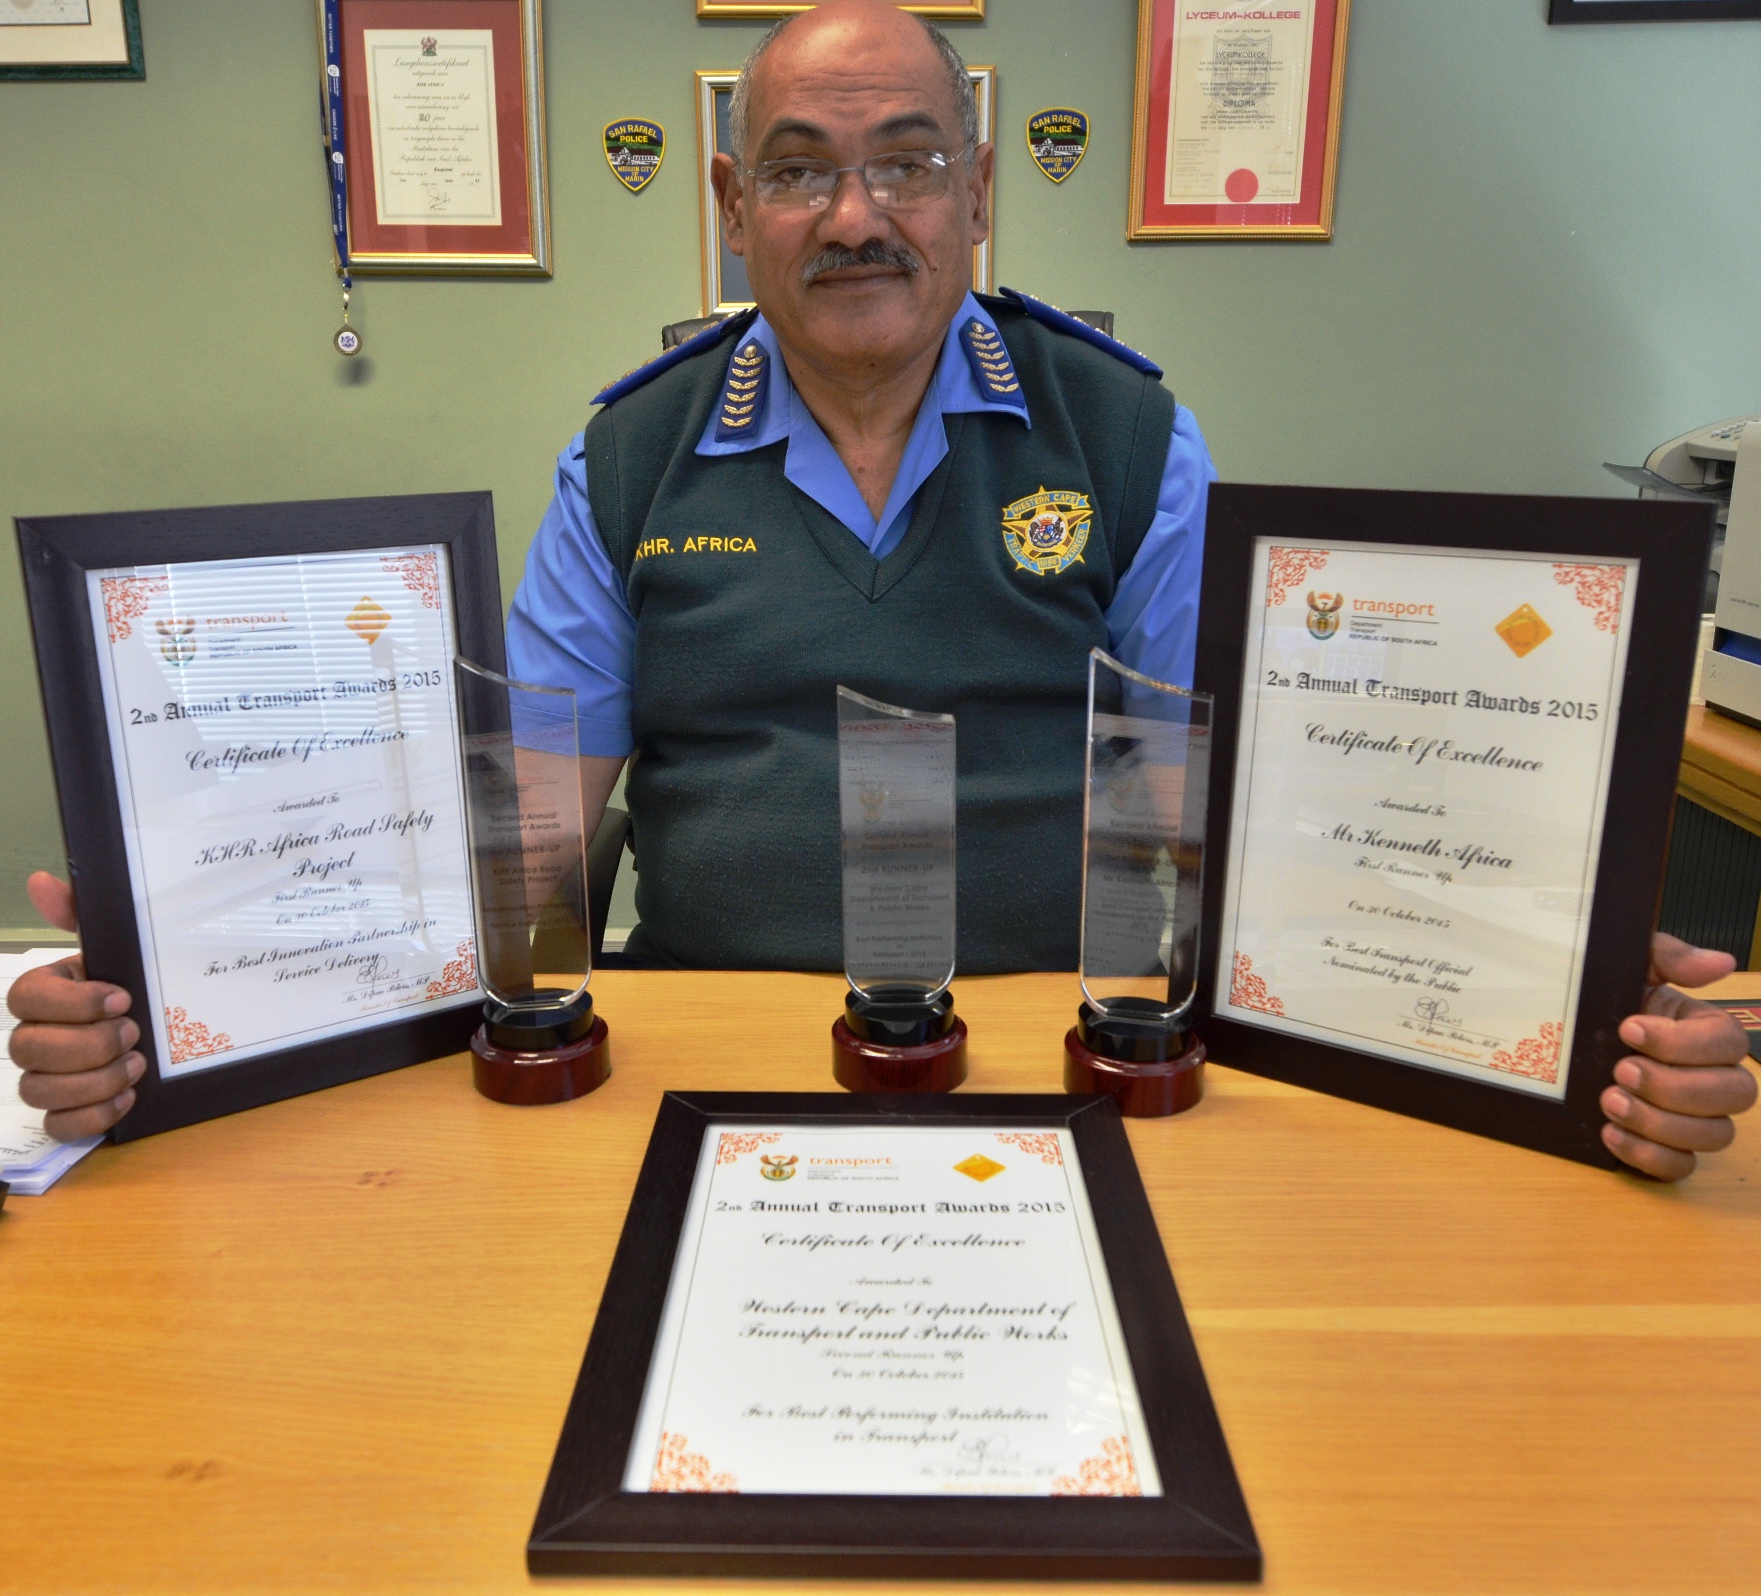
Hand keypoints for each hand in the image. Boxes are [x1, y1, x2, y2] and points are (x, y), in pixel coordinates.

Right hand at [6, 871, 141, 1140]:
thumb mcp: (120, 943)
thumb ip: (81, 912)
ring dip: (95, 1080)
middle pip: (28, 1050)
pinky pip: (58, 1127)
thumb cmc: (139, 983)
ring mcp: (46, 1077)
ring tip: (137, 1063)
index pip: (24, 998)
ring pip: (39, 1090)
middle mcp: (37, 1036)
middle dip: (88, 1044)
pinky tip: (129, 1098)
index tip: (121, 999)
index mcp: (47, 992)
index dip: (71, 1003)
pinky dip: (94, 1116)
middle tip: (135, 1033)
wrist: (174, 1023)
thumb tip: (41, 881)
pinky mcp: (67, 1113)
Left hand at [1601, 932, 1759, 1179]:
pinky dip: (1648, 1155)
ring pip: (1712, 1135)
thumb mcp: (1628, 968)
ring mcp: (1691, 1117)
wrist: (1554, 1038)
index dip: (1682, 1042)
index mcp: (1705, 1032)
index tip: (1628, 1029)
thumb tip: (1721, 961)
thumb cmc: (1602, 1001)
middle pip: (1733, 1094)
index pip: (1728, 1043)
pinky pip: (1680, 1167)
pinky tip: (1610, 1133)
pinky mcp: (1665, 1148)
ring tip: (1609, 1101)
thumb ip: (1670, 957)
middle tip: (1621, 1071)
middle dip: (1675, 1085)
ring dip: (1660, 1122)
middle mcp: (1709, 1077)